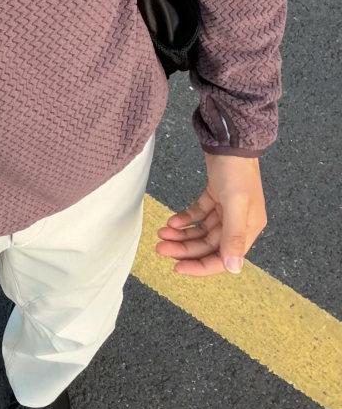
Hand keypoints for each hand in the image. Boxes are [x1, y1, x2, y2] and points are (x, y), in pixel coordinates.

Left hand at [155, 153, 266, 275]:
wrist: (230, 140)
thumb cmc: (236, 171)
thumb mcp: (236, 204)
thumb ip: (233, 236)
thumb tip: (234, 268)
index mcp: (249, 229)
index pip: (223, 258)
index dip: (200, 266)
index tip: (177, 267)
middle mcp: (239, 222)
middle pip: (208, 245)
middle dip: (184, 248)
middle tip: (159, 247)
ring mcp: (227, 210)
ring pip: (201, 231)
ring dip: (182, 234)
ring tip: (161, 233)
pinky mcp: (215, 196)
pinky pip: (198, 214)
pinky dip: (185, 219)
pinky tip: (171, 220)